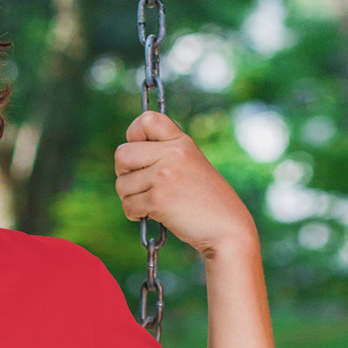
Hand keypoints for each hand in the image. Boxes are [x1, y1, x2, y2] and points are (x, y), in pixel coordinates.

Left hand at [114, 111, 255, 255]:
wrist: (226, 227)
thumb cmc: (204, 199)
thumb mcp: (189, 164)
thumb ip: (162, 154)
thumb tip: (124, 154)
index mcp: (181, 141)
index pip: (146, 120)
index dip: (133, 134)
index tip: (139, 152)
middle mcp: (173, 153)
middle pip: (121, 153)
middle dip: (124, 173)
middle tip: (140, 184)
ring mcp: (165, 175)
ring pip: (121, 183)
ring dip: (130, 197)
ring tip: (152, 202)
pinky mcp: (159, 199)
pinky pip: (128, 205)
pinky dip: (134, 214)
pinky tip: (151, 214)